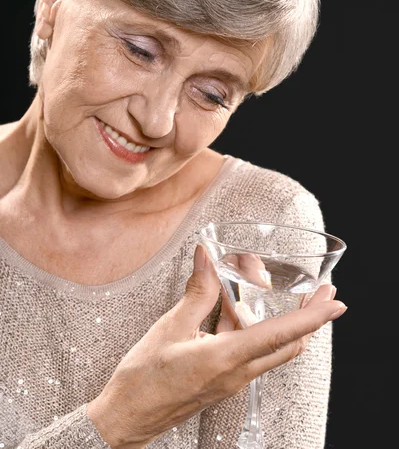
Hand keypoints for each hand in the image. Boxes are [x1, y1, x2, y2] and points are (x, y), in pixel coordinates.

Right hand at [87, 245, 345, 448]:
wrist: (128, 418)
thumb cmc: (145, 378)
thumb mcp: (170, 327)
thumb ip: (196, 292)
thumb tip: (207, 257)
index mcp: (226, 358)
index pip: (282, 335)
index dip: (313, 317)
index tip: (335, 302)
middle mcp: (237, 373)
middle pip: (287, 345)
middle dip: (309, 319)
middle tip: (319, 292)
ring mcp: (232, 381)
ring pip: (270, 350)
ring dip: (277, 323)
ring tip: (261, 292)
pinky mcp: (222, 381)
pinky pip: (249, 354)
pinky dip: (250, 330)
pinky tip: (228, 310)